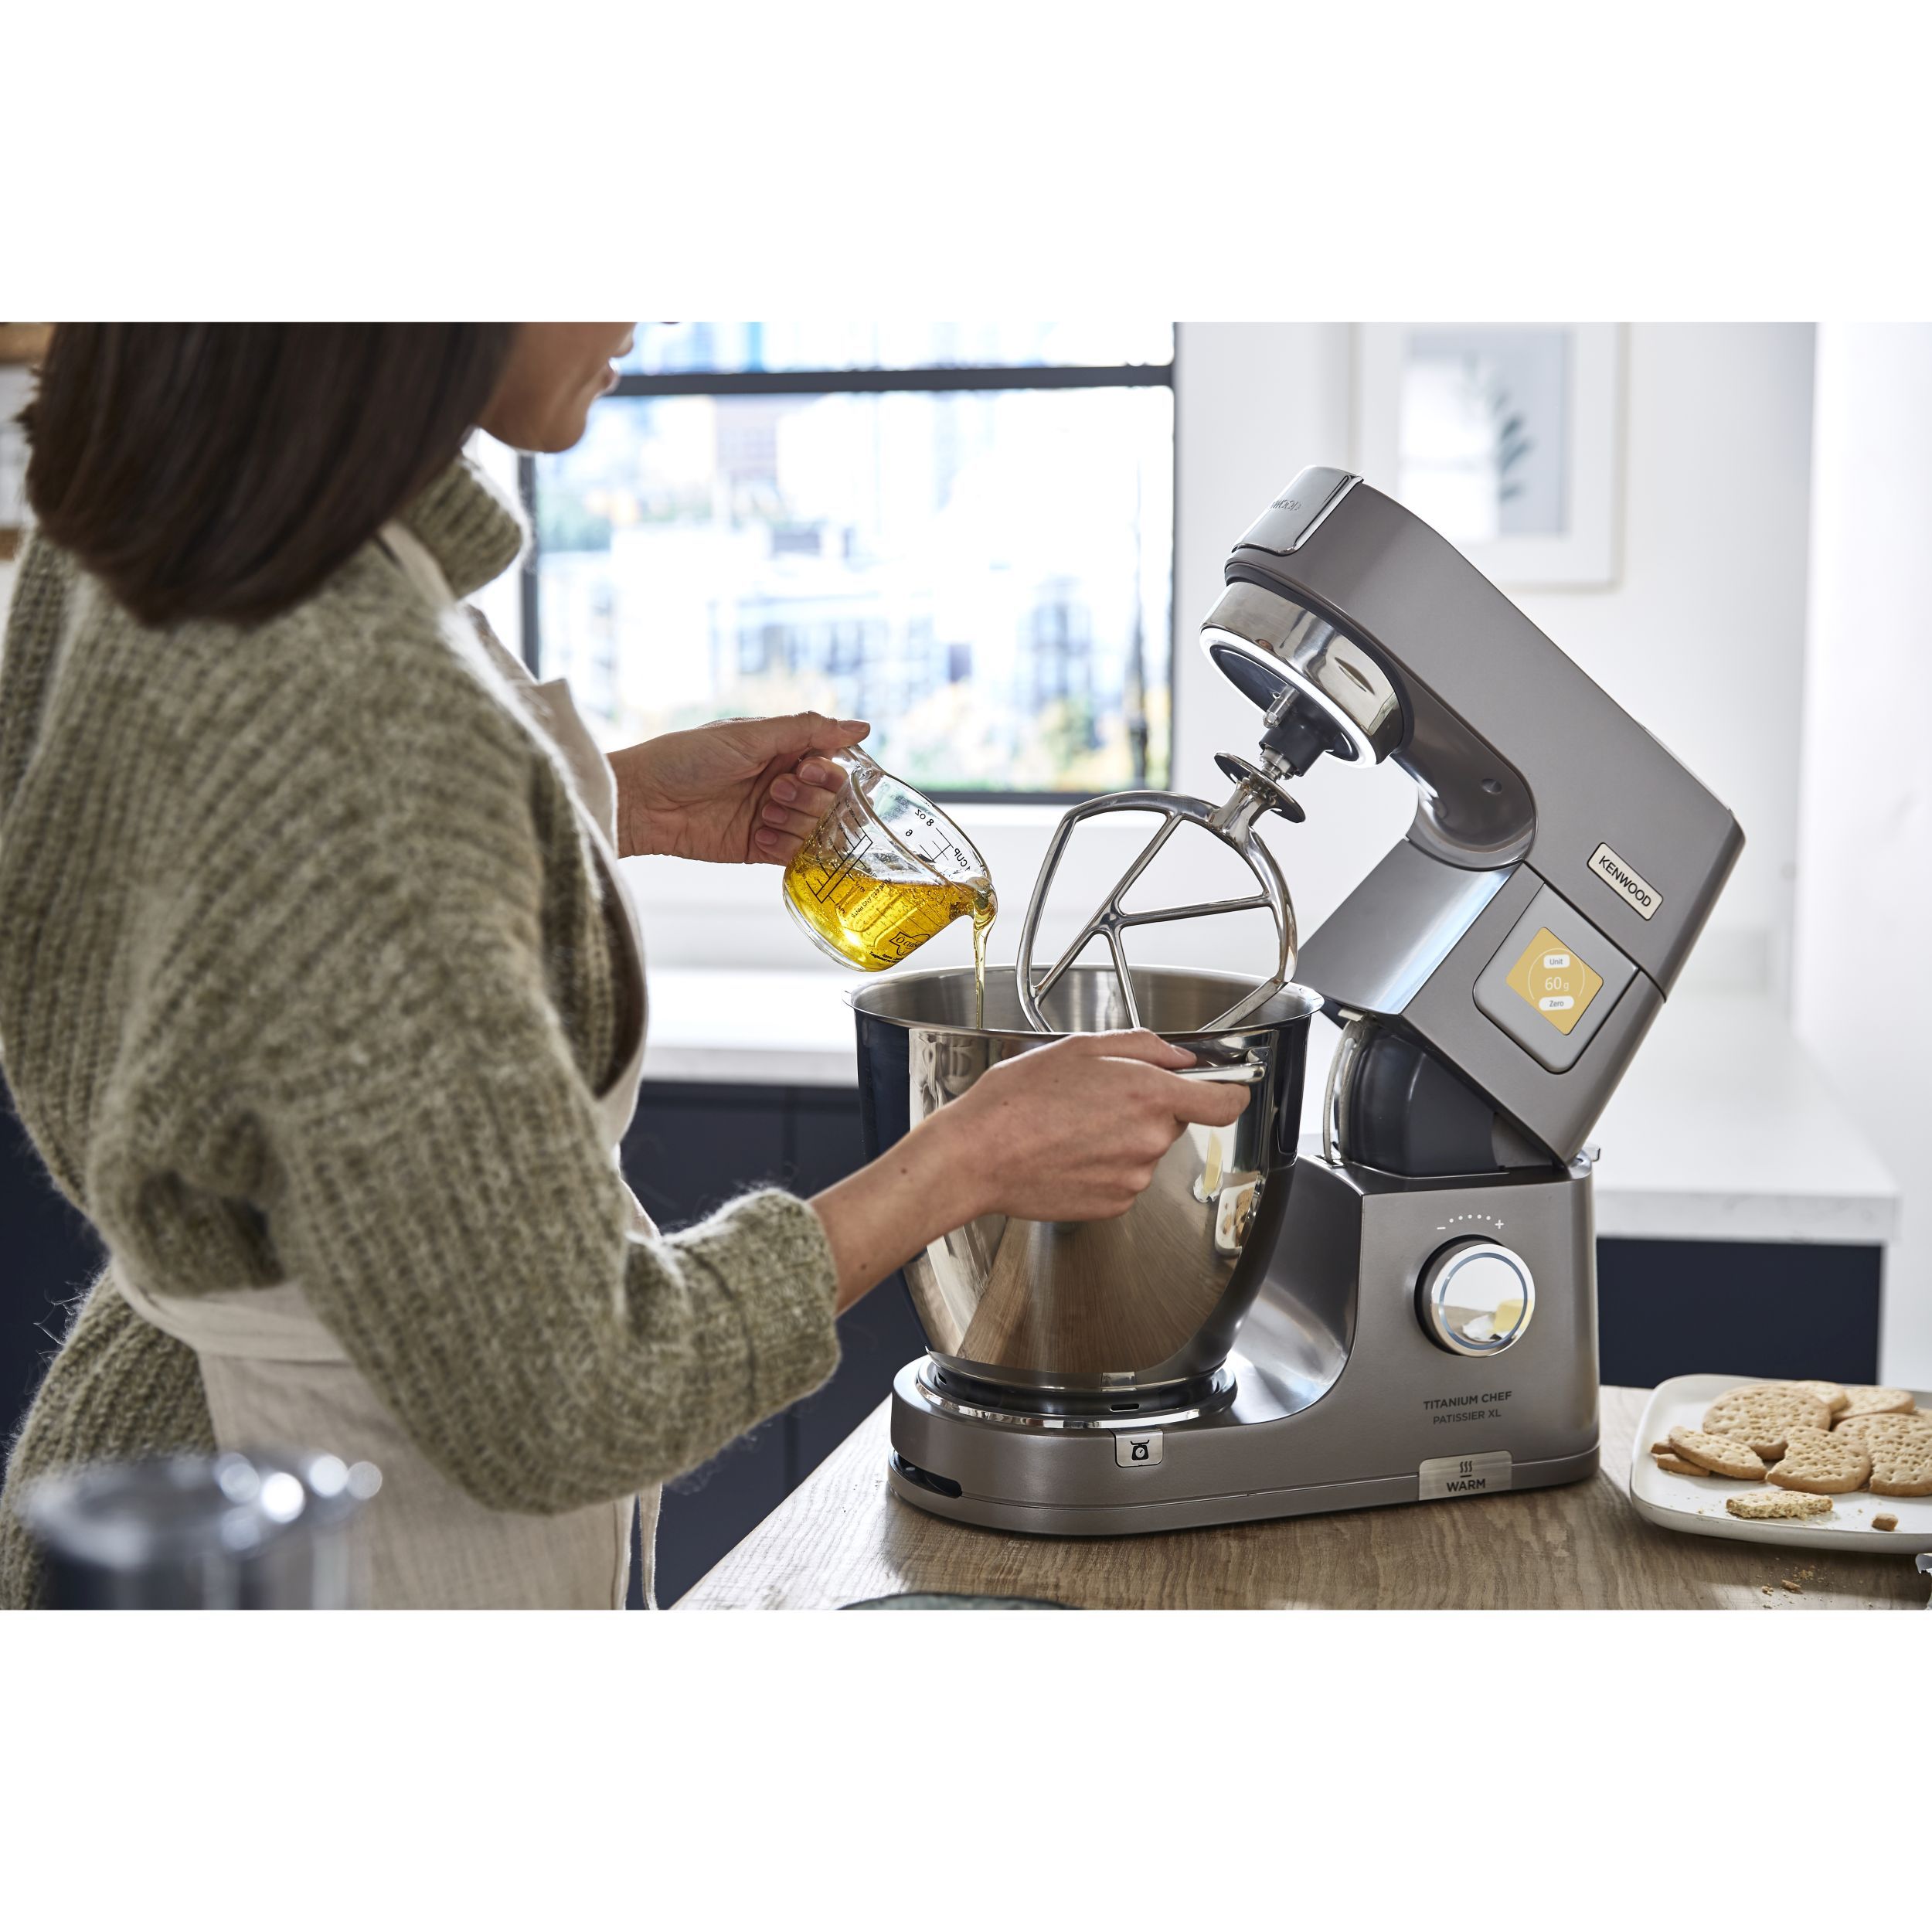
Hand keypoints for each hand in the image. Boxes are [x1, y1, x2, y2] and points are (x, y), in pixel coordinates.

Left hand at [608, 712, 870, 863]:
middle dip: (808, 799)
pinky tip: (759, 837)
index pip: (832, 764)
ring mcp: (772, 817)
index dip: (827, 773)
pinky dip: (783, 847)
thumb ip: (808, 730)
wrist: (644, 801)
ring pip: (816, 828)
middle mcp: (782, 783)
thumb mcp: (750, 735)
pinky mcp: (759, 848)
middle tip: (775, 793)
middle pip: (830, 800)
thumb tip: (862, 726)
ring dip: (793, 822)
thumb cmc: (687, 757)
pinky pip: (795, 855)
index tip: (806, 771)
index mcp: (782, 750)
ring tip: (761, 815)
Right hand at [935, 1031, 1250, 1222]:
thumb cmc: (1017, 1101)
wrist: (977, 1156)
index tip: (1226, 1088)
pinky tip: (1069, 1152)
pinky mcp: (1114, 1204)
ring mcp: (1133, 1177)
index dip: (1230, 1092)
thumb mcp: (1080, 1049)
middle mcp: (1149, 1140)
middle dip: (1148, 1109)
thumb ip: (1143, 1047)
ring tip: (1073, 1127)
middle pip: (1174, 1122)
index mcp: (1148, 1094)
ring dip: (1122, 1137)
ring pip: (1146, 1150)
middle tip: (1099, 1098)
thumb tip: (1180, 1059)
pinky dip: (1105, 1165)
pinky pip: (1124, 1178)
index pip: (1225, 1102)